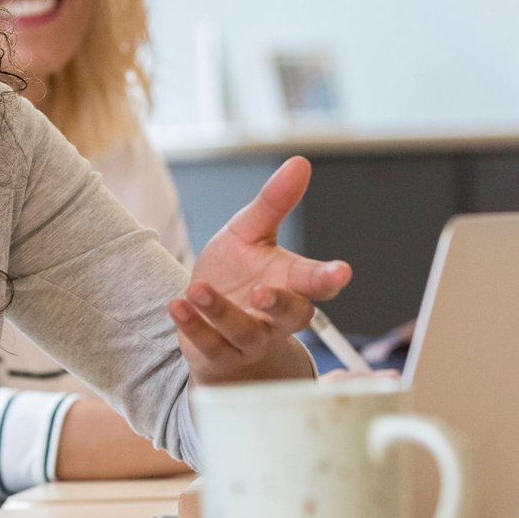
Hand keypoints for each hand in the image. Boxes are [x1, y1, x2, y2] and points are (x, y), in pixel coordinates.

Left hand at [176, 156, 351, 382]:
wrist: (207, 319)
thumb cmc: (238, 275)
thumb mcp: (250, 232)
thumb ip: (274, 203)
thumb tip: (299, 164)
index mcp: (291, 283)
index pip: (316, 282)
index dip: (328, 278)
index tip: (340, 272)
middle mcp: (276, 316)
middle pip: (292, 315)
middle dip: (280, 304)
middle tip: (262, 292)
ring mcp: (249, 339)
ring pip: (245, 332)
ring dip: (222, 312)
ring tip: (198, 290)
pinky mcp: (218, 354)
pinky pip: (210, 345)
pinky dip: (194, 327)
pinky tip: (178, 307)